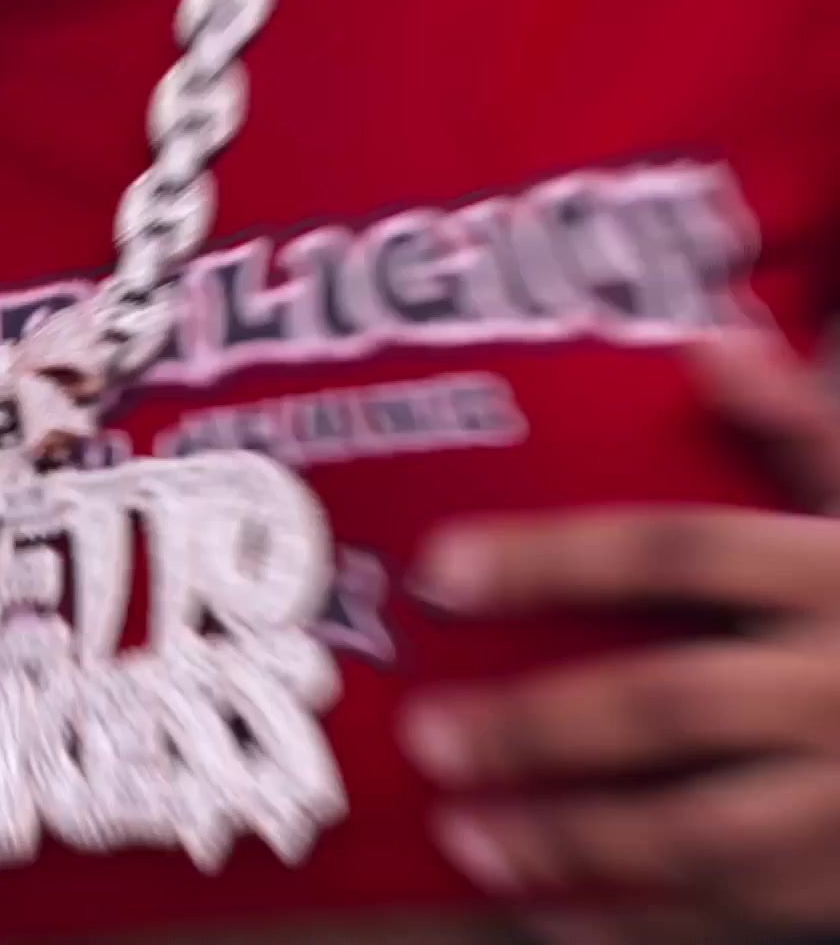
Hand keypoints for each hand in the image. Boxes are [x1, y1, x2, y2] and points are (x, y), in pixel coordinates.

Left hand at [400, 334, 839, 941]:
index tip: (436, 568)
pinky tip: (544, 914)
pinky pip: (740, 914)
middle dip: (539, 724)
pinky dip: (638, 922)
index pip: (675, 550)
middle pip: (671, 701)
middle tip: (425, 736)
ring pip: (702, 828)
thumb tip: (710, 341)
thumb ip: (804, 432)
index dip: (552, 558)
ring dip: (573, 839)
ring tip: (463, 838)